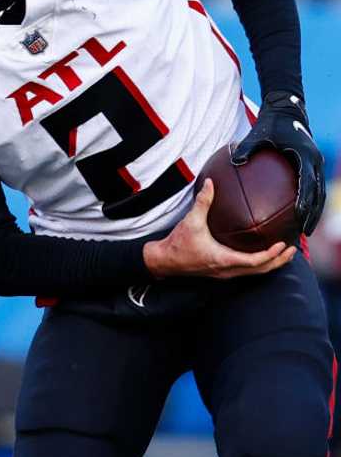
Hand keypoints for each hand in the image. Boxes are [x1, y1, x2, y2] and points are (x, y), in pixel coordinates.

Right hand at [142, 179, 296, 279]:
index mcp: (223, 259)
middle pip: (261, 271)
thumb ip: (203, 202)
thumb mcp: (191, 221)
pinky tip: (261, 256)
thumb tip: (211, 183)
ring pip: (254, 273)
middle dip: (278, 261)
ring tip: (283, 254)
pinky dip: (259, 265)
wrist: (164, 260)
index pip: (255, 261)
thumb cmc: (178, 243)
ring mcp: (225, 273)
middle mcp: (227, 270)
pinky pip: (246, 271)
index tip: (283, 245)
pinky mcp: (221, 272)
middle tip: (292, 250)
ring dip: (271, 265)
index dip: (271, 254)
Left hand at [233, 91, 325, 234]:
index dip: (305, 203)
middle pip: (318, 194)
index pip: (307, 185)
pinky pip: (311, 185)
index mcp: (304, 158)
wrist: (287, 109)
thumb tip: (233, 162)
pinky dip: (307, 199)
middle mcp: (314, 163)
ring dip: (313, 210)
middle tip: (304, 232)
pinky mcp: (311, 163)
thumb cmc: (272, 123)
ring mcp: (315, 164)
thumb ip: (246, 149)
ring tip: (303, 227)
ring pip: (318, 192)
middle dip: (313, 214)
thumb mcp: (258, 135)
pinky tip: (295, 211)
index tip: (299, 218)